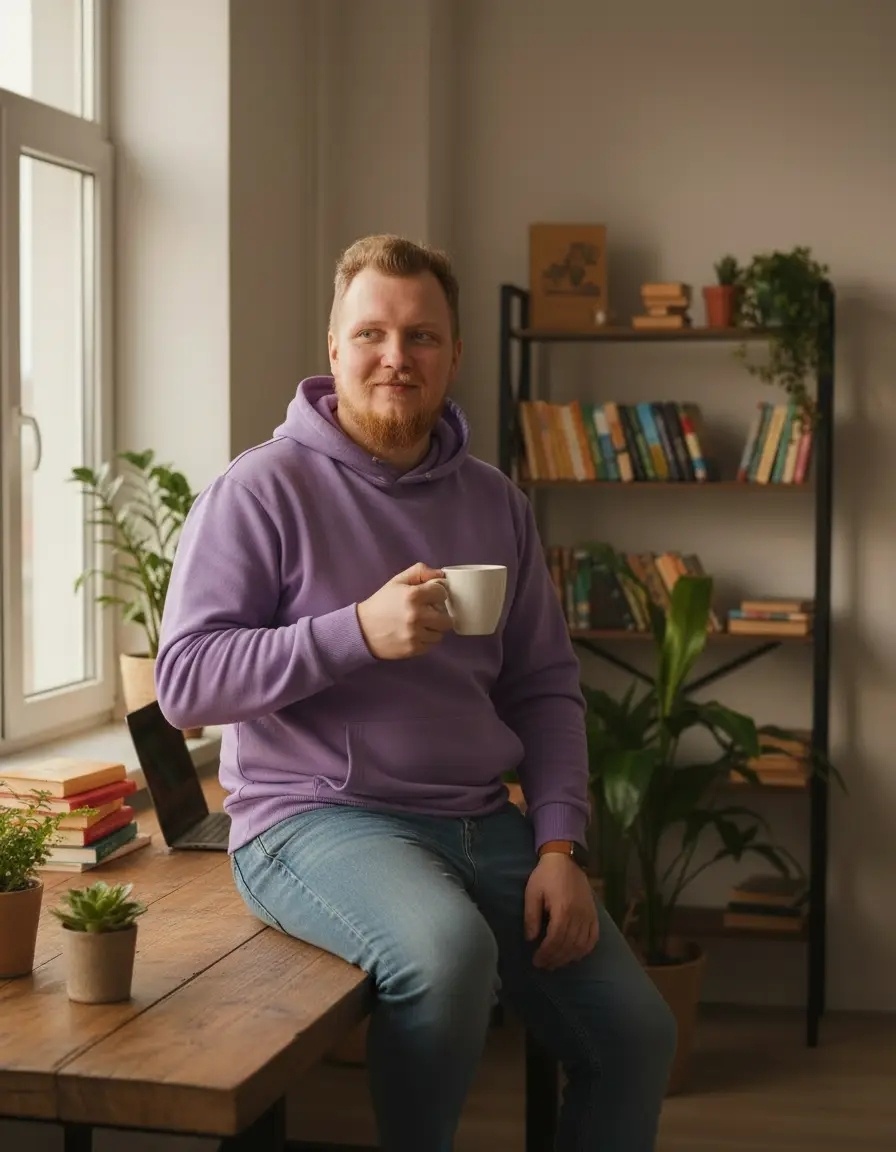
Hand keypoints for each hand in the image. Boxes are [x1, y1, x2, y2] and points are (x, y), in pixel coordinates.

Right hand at [357, 562, 453, 659]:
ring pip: (441, 633)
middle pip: (446, 617)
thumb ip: (419, 572)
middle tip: (428, 613)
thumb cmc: (381, 603)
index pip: (442, 593)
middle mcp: (417, 615)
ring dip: (434, 629)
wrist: (362, 630)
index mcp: (413, 595)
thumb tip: (441, 575)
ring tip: (421, 625)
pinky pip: (432, 645)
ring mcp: (416, 634)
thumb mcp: (397, 582)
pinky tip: (415, 634)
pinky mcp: (413, 649)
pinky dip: (427, 640)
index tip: (430, 597)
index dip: (437, 594)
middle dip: (439, 614)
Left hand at [524, 853, 598, 969]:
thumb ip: (531, 917)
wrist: (565, 858)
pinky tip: (575, 955)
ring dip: (568, 957)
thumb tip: (530, 939)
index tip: (536, 961)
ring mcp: (588, 915)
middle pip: (568, 945)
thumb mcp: (532, 893)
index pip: (555, 940)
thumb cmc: (545, 875)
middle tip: (544, 965)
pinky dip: (585, 950)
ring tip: (556, 963)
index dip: (546, 954)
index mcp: (562, 910)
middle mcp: (578, 915)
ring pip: (581, 945)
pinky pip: (593, 937)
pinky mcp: (594, 913)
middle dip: (555, 958)